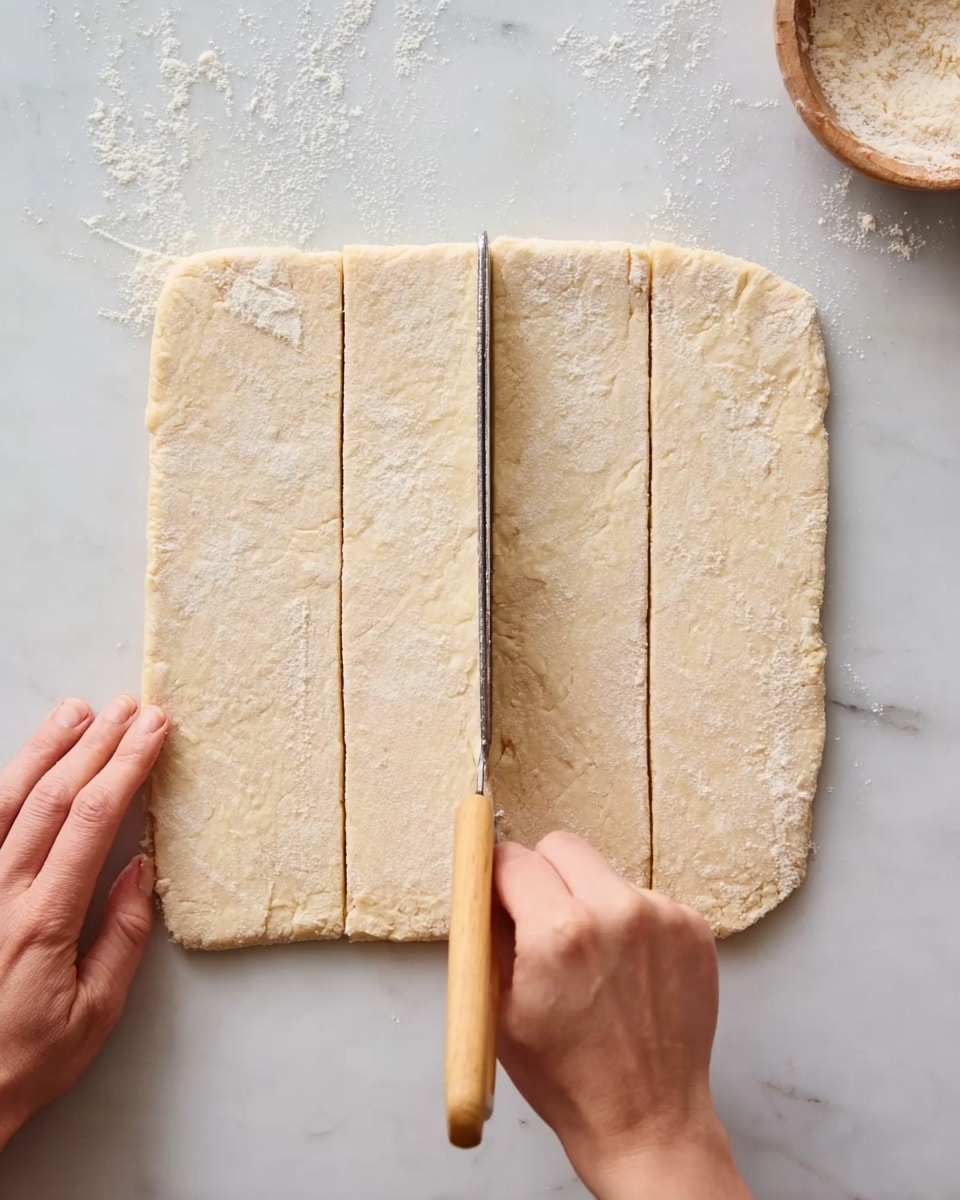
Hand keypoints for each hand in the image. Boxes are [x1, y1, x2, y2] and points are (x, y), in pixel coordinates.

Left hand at [0, 695, 167, 1148]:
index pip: (91, 820)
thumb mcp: (93, 1016)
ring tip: (77, 712)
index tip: (154, 731)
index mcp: (42, 921)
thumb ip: (121, 939)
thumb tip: (140, 869)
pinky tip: (21, 763)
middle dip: (97, 745)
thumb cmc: (22, 1063)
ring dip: (45, 750)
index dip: (126, 766)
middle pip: (52, 797)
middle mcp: (0, 893)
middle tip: (129, 709)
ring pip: (5, 800)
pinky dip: (1, 787)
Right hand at [493, 832, 751, 1199]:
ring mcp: (662, 916)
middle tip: (542, 919)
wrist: (647, 1121)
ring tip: (594, 961)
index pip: (514, 859)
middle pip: (562, 845)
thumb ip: (491, 937)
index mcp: (557, 933)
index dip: (499, 876)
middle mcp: (615, 911)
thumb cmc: (568, 1079)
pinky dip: (630, 923)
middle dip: (544, 874)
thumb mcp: (499, 1011)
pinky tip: (627, 971)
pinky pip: (644, 898)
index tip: (499, 890)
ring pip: (605, 873)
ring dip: (590, 901)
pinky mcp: (693, 927)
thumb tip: (485, 889)